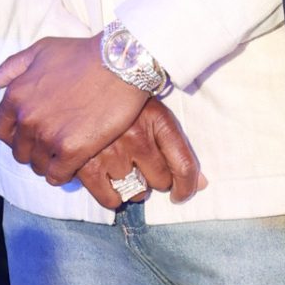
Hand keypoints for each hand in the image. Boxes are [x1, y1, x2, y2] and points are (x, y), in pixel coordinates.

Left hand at [0, 35, 166, 187]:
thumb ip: (10, 68)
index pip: (1, 130)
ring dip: (48, 163)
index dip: (14, 135)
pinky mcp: (72, 150)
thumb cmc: (82, 54)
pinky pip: (57, 175)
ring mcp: (48, 136)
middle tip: (50, 145)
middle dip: (32, 150)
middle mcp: (27, 119)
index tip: (29, 134)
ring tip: (63, 155)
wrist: (119, 64)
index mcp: (16, 95)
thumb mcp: (40, 50)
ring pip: (37, 165)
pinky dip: (62, 175)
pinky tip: (72, 166)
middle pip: (19, 152)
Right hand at [76, 100, 204, 209]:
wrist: (82, 85)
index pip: (184, 164)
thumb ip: (178, 148)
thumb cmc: (121, 103)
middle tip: (140, 167)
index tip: (180, 195)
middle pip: (160, 181)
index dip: (186, 187)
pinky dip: (111, 196)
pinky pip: (109, 198)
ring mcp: (110, 149)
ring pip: (135, 192)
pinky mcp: (85, 164)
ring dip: (131, 187)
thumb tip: (201, 185)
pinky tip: (106, 181)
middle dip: (153, 180)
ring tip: (120, 169)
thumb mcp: (153, 113)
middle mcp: (136, 134)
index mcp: (157, 118)